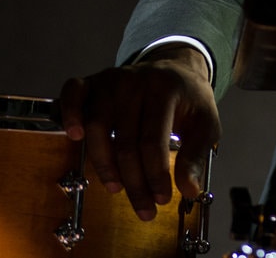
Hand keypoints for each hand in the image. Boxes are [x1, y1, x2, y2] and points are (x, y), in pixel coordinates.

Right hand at [57, 44, 219, 220]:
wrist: (176, 67)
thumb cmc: (188, 98)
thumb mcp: (206, 123)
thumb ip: (197, 155)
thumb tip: (189, 189)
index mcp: (165, 91)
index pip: (153, 141)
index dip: (155, 175)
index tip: (161, 199)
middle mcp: (135, 82)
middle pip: (126, 141)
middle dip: (134, 181)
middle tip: (143, 207)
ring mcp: (111, 79)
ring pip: (97, 125)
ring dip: (104, 162)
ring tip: (116, 187)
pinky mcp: (93, 81)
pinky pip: (73, 92)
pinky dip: (69, 113)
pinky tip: (75, 136)